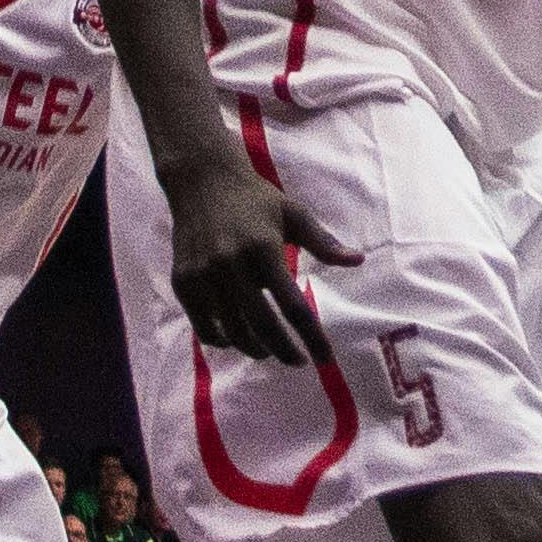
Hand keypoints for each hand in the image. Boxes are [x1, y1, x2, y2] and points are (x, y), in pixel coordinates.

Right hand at [161, 145, 355, 372]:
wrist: (201, 180)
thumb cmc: (255, 198)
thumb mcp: (293, 214)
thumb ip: (323, 242)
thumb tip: (358, 260)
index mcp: (263, 248)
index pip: (293, 305)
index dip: (312, 337)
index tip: (325, 359)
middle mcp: (230, 264)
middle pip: (262, 326)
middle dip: (284, 351)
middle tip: (298, 361)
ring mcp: (203, 275)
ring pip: (232, 331)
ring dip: (254, 348)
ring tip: (269, 351)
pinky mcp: (183, 282)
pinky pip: (204, 326)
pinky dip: (223, 340)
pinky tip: (237, 339)